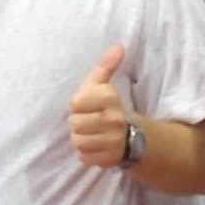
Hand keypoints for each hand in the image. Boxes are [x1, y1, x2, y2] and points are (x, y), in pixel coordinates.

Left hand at [69, 44, 127, 167]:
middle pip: (74, 123)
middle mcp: (114, 120)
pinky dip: (86, 153)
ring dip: (81, 138)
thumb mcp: (104, 85)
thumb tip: (118, 46)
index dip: (77, 106)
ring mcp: (113, 141)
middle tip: (90, 121)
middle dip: (78, 123)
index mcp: (110, 98)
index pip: (75, 104)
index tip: (88, 106)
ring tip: (92, 134)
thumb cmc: (107, 106)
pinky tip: (95, 146)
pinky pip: (84, 156)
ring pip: (78, 141)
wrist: (130, 136)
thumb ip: (106, 65)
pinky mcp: (110, 158)